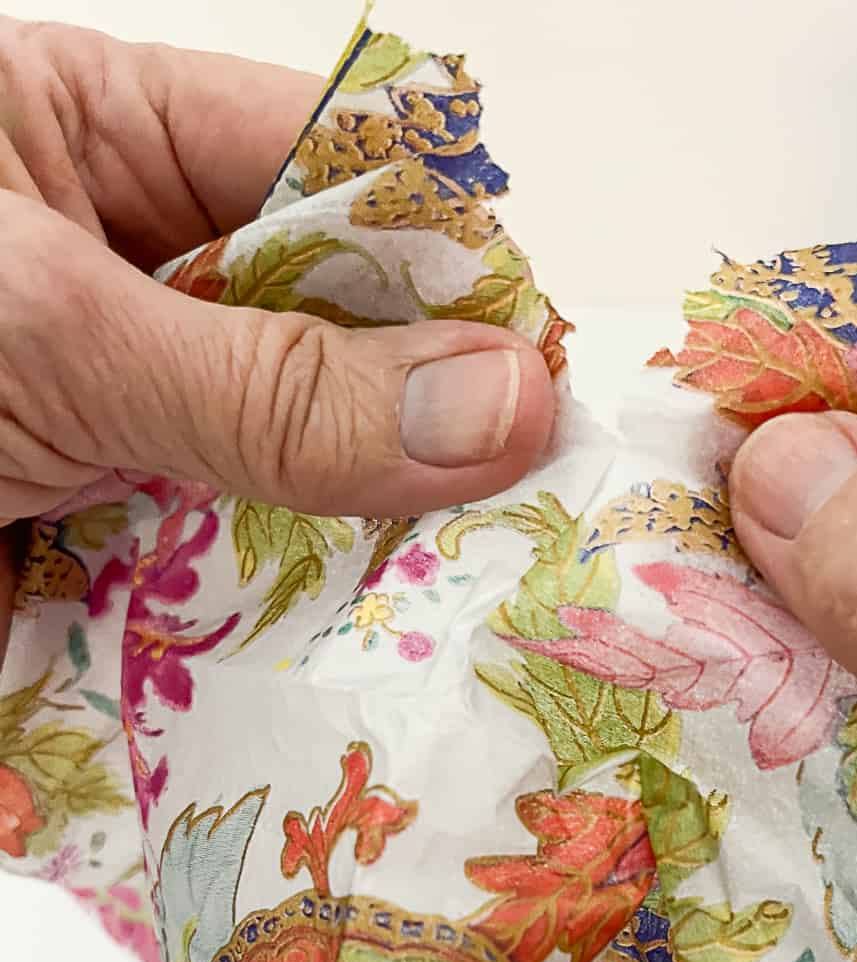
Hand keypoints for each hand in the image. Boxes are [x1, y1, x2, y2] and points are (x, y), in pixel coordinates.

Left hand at [0, 21, 556, 662]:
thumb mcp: (41, 331)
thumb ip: (273, 380)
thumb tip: (506, 406)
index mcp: (115, 141)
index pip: (348, 176)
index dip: (453, 271)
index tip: (536, 386)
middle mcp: (146, 277)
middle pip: (346, 334)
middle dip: (426, 425)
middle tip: (526, 520)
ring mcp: (142, 414)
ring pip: (306, 463)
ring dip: (367, 539)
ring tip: (466, 603)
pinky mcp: (122, 534)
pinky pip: (242, 563)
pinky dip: (294, 616)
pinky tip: (357, 655)